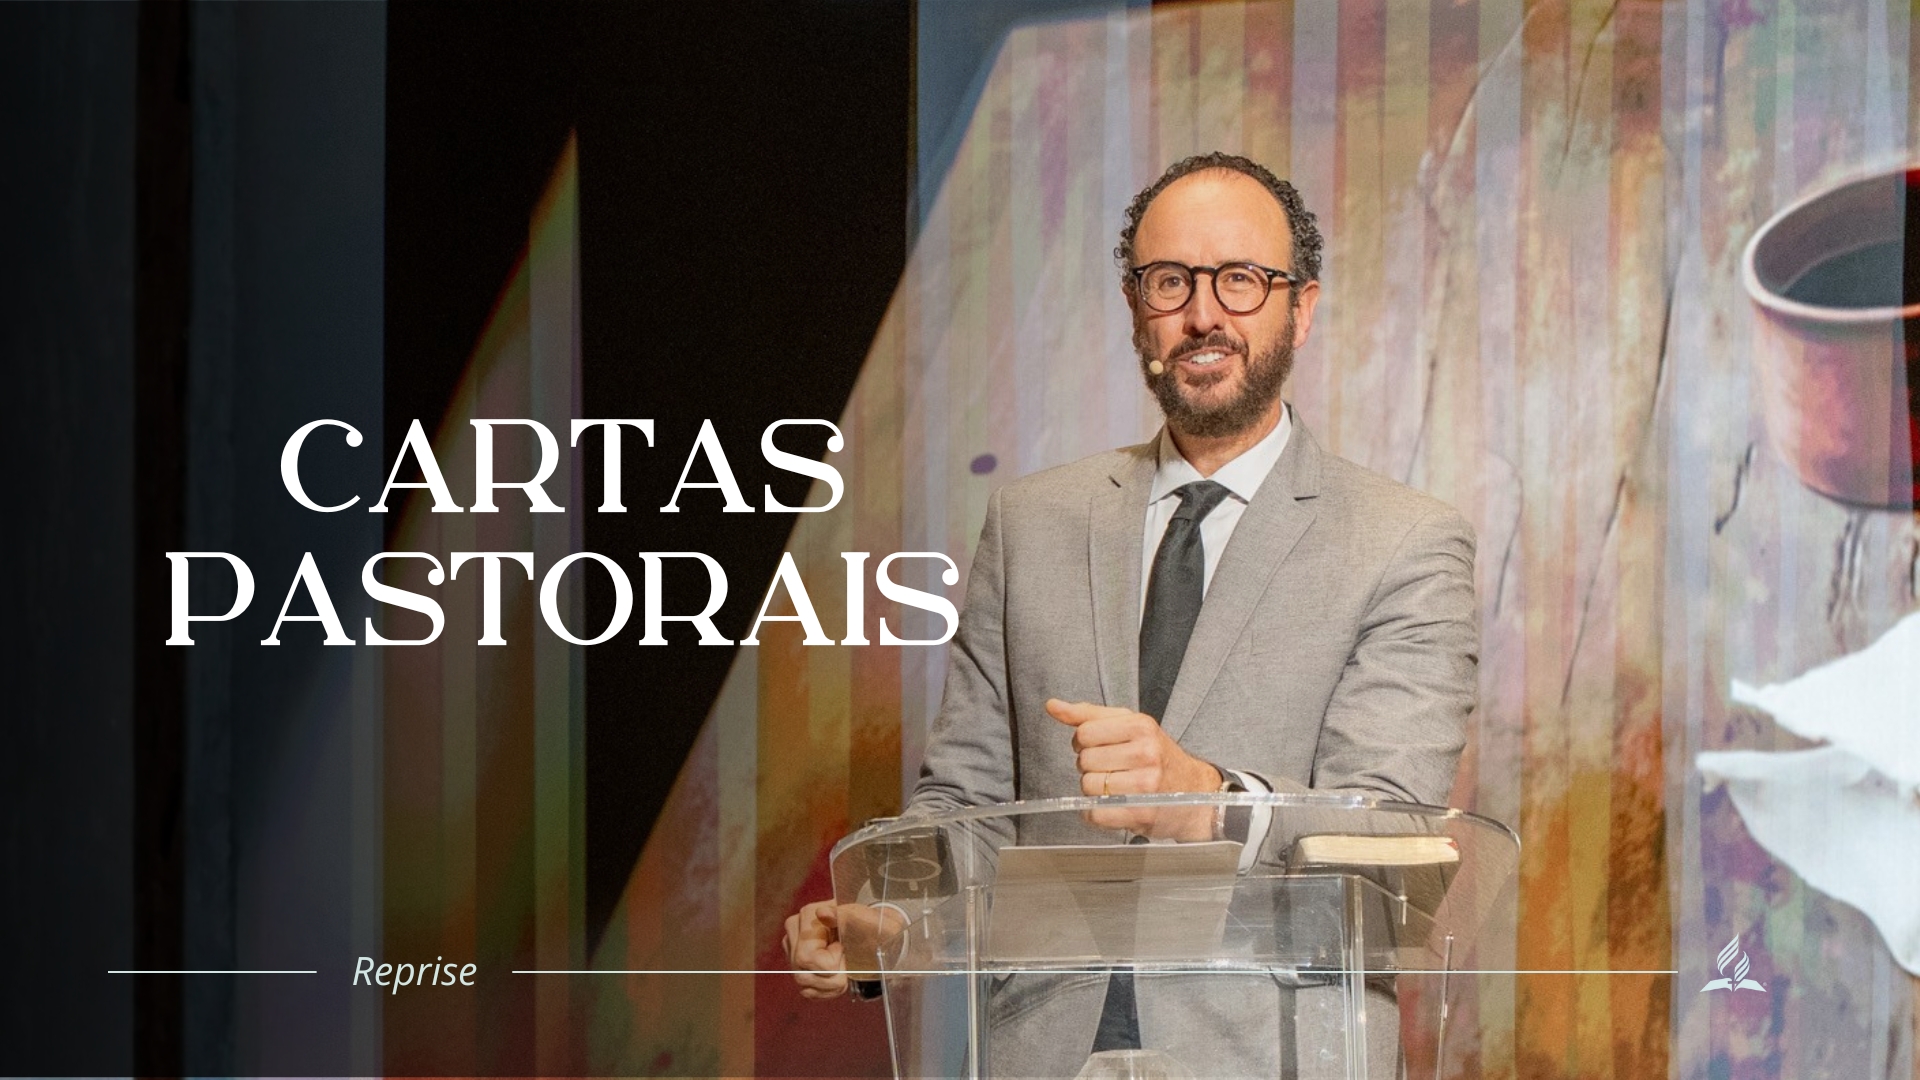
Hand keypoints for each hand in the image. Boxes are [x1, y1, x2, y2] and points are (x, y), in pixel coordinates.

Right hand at [782, 900, 909, 999]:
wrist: (878, 936)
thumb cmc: (870, 925)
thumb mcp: (863, 919)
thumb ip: (842, 915)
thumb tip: (822, 912)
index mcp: (807, 916)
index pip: (806, 957)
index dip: (830, 962)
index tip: (843, 949)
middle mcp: (794, 933)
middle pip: (803, 974)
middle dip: (833, 977)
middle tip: (847, 962)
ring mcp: (794, 952)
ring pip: (803, 983)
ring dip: (831, 984)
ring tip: (845, 970)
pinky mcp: (799, 967)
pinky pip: (807, 991)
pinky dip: (828, 990)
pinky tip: (838, 977)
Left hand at [1046, 698, 1221, 839]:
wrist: (1196, 792)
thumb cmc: (1157, 756)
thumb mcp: (1130, 726)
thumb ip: (1089, 715)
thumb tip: (1052, 705)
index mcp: (1141, 726)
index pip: (1084, 733)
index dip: (1084, 742)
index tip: (1100, 747)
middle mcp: (1145, 753)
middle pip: (1084, 760)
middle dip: (1092, 766)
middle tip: (1113, 769)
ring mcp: (1145, 784)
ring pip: (1088, 786)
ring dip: (1094, 790)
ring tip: (1117, 786)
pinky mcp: (1141, 813)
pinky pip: (1095, 813)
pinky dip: (1095, 812)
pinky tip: (1111, 806)